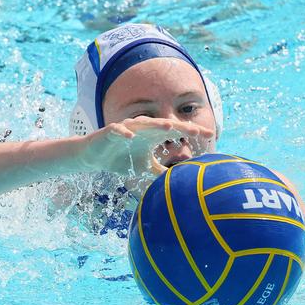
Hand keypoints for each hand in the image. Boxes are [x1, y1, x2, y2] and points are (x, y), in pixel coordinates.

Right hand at [76, 116, 214, 176]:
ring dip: (155, 125)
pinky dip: (124, 132)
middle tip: (196, 131)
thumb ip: (160, 171)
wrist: (94, 157)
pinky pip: (118, 130)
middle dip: (180, 127)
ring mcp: (126, 128)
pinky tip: (131, 137)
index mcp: (152, 135)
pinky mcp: (110, 132)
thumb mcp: (144, 167)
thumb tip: (178, 181)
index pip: (175, 131)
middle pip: (164, 125)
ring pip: (143, 124)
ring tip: (169, 128)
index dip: (190, 132)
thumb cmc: (120, 159)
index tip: (209, 135)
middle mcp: (142, 129)